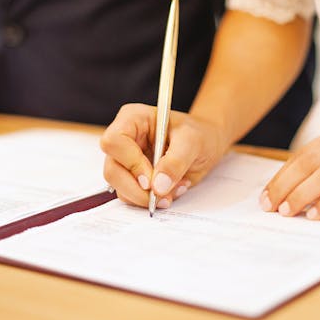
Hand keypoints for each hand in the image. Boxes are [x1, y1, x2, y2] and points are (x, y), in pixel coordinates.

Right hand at [100, 103, 228, 208]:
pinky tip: (170, 192)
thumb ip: (176, 162)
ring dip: (146, 197)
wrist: (206, 144)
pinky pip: (131, 196)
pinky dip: (151, 200)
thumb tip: (158, 187)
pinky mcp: (132, 178)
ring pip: (119, 187)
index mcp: (132, 119)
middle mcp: (124, 140)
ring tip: (175, 189)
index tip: (151, 180)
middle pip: (112, 170)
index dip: (130, 163)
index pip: (114, 142)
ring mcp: (126, 161)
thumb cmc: (199, 134)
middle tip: (161, 196)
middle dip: (136, 189)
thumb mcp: (193, 142)